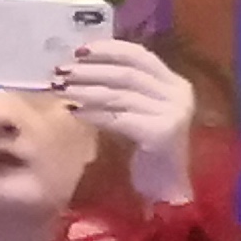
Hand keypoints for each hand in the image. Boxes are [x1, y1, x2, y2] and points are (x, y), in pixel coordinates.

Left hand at [57, 38, 197, 203]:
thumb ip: (123, 89)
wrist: (167, 191)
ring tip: (62, 90)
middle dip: (91, 70)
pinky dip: (93, 113)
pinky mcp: (162, 134)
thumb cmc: (148, 152)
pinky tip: (74, 112)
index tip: (78, 51)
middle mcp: (179, 95)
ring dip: (86, 90)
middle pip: (127, 73)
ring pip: (120, 94)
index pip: (140, 55)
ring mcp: (173, 114)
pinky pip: (119, 118)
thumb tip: (79, 67)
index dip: (109, 49)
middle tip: (61, 71)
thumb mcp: (139, 112)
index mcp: (176, 84)